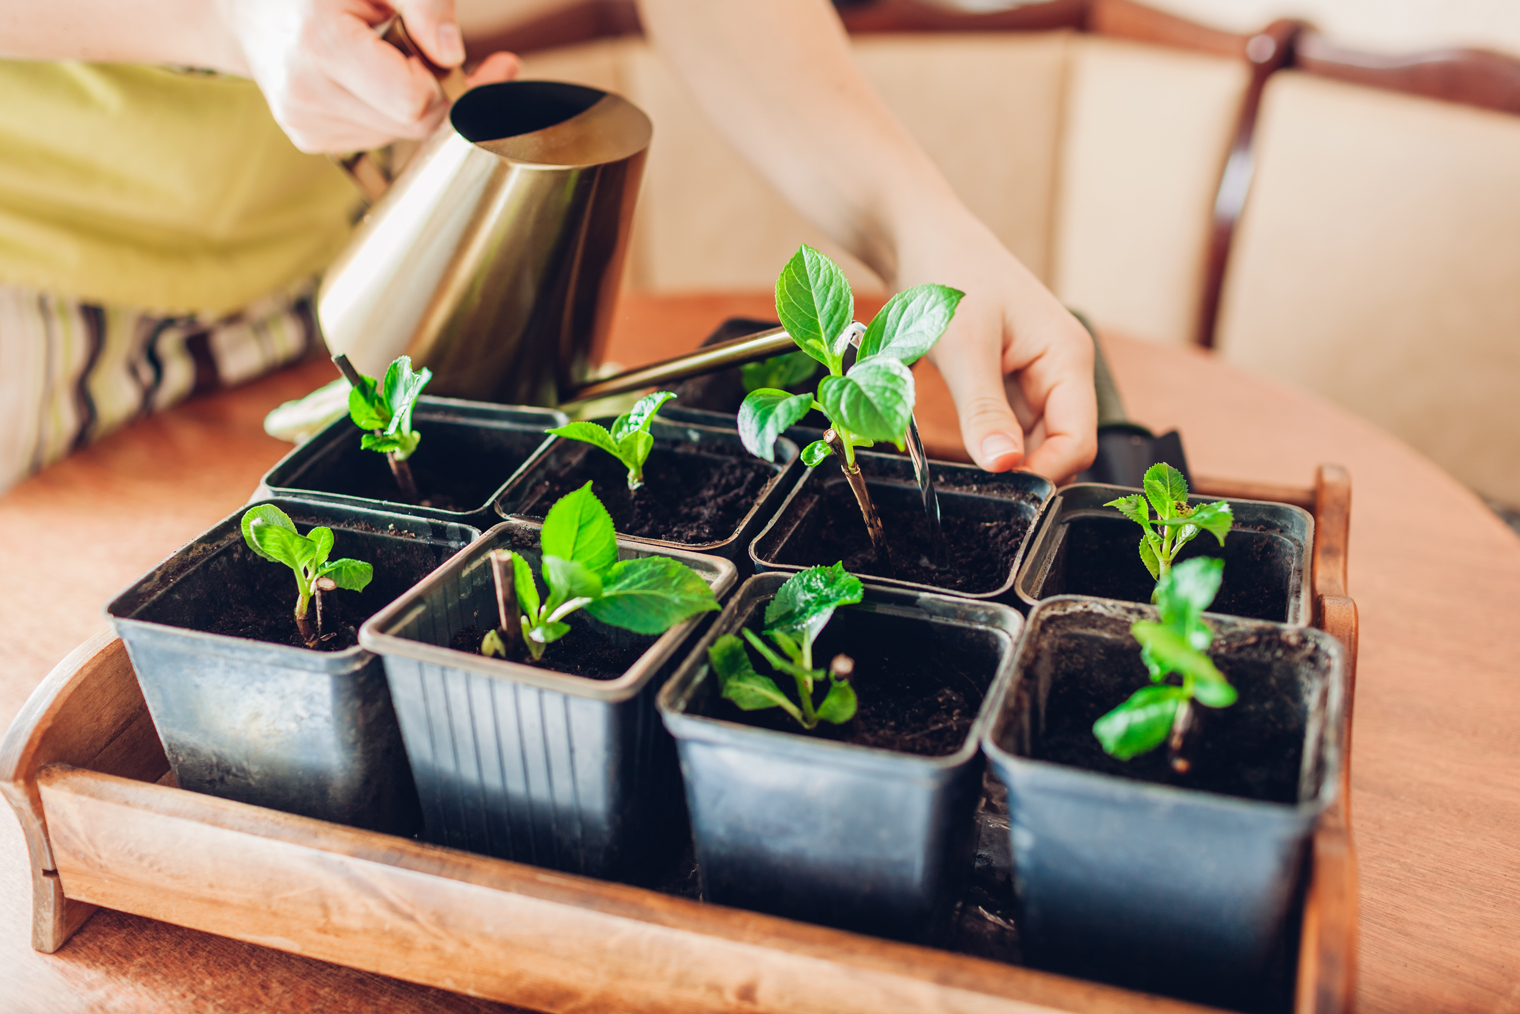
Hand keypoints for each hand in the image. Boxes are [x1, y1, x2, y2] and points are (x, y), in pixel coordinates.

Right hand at [217, 0, 519, 153]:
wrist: (251, 8)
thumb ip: (424, 4)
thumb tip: (451, 55)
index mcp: (321, 46)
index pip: (415, 100)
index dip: (433, 75)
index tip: (422, 46)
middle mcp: (306, 94)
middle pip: (414, 124)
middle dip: (424, 88)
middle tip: (400, 47)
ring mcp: (305, 123)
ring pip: (399, 134)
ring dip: (402, 100)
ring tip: (371, 58)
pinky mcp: (309, 138)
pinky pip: (376, 137)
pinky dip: (380, 110)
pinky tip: (356, 78)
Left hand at [896, 206, 1096, 482]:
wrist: (917, 235)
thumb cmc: (947, 272)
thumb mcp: (963, 346)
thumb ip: (984, 410)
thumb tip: (1004, 465)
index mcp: (1067, 356)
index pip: (1079, 441)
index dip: (1046, 472)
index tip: (1003, 486)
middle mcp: (1059, 369)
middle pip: (1059, 446)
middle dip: (1025, 468)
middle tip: (977, 478)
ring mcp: (1033, 375)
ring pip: (1030, 440)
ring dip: (1002, 453)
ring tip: (964, 449)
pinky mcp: (1006, 378)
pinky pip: (1005, 424)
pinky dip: (986, 437)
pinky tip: (962, 435)